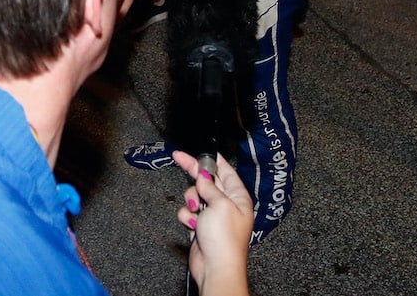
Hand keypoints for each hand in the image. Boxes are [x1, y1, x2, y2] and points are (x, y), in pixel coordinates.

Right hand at [173, 151, 252, 293]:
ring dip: (190, 202)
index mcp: (238, 197)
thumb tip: (203, 175)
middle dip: (194, 175)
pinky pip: (188, 212)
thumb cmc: (225, 239)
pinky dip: (187, 217)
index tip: (198, 149)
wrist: (215, 267)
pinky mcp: (201, 225)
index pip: (225, 171)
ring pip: (194, 196)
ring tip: (196, 213)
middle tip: (178, 157)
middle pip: (206, 180)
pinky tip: (193, 226)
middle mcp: (226, 204)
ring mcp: (213, 215)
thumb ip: (210, 187)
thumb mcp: (220, 205)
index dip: (211, 159)